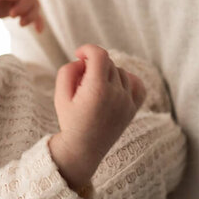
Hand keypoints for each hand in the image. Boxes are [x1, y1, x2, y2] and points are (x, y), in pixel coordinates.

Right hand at [49, 45, 145, 191]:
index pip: (100, 54)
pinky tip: (116, 84)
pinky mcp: (133, 109)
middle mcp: (116, 94)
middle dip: (93, 64)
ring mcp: (127, 102)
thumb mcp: (60, 94)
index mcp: (97, 89)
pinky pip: (137, 84)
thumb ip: (68, 70)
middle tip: (81, 80)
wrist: (83, 149)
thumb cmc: (70, 120)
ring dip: (107, 73)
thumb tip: (84, 61)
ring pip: (120, 72)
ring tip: (94, 88)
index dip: (88, 49)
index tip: (78, 55)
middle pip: (108, 62)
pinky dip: (128, 80)